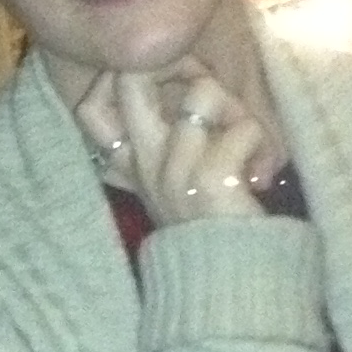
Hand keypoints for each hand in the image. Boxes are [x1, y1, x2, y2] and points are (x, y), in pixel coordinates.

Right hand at [77, 64, 276, 225]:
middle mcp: (145, 166)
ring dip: (236, 107)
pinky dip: (260, 140)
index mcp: (133, 167)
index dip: (122, 79)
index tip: (166, 84)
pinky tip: (261, 172)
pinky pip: (242, 127)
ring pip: (202, 91)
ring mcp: (174, 172)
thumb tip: (193, 85)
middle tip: (206, 87)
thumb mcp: (174, 186)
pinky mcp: (209, 180)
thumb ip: (169, 144)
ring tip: (248, 140)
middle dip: (176, 63)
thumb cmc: (213, 229)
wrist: (232, 287)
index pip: (91, 108)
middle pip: (130, 80)